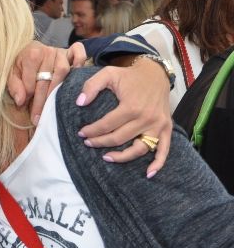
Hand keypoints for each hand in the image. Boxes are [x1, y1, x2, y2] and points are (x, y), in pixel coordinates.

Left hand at [7, 41, 86, 124]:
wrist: (29, 51)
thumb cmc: (21, 66)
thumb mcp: (12, 75)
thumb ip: (15, 87)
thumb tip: (20, 101)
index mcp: (31, 54)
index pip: (31, 80)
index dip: (28, 97)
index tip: (27, 110)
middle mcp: (47, 51)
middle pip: (47, 79)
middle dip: (42, 101)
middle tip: (39, 117)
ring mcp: (60, 52)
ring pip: (63, 71)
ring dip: (58, 91)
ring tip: (53, 107)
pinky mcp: (71, 52)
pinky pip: (79, 53)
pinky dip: (80, 61)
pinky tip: (77, 76)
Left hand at [76, 58, 171, 177]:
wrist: (155, 73)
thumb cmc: (129, 76)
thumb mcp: (107, 74)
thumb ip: (91, 86)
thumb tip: (79, 103)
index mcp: (131, 106)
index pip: (107, 125)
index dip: (92, 131)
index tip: (81, 133)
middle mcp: (146, 118)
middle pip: (119, 138)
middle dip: (100, 143)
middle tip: (88, 143)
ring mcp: (158, 125)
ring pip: (139, 149)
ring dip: (122, 157)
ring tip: (106, 157)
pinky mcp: (166, 128)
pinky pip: (164, 150)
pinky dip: (158, 163)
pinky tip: (148, 174)